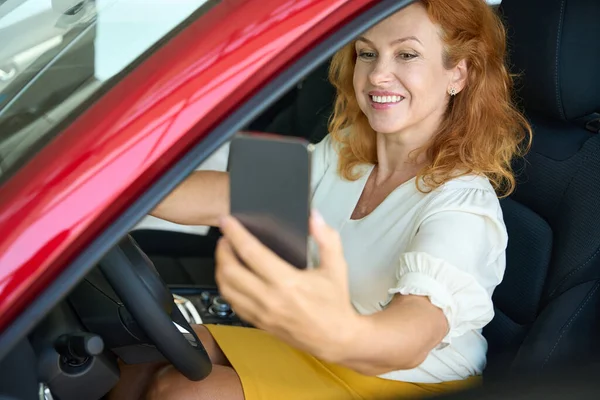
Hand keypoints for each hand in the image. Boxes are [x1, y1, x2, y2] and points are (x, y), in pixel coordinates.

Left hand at [215, 211, 359, 360]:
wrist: (335, 339)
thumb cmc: (335, 303)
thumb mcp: (337, 267)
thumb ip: (327, 239)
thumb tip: (314, 217)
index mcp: (287, 282)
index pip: (252, 253)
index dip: (235, 234)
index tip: (226, 221)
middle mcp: (269, 298)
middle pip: (230, 271)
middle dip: (222, 250)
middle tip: (225, 237)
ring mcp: (261, 313)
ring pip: (226, 289)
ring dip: (220, 269)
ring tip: (226, 255)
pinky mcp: (259, 323)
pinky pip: (233, 304)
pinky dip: (227, 287)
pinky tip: (232, 277)